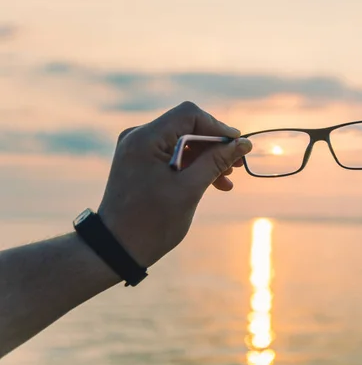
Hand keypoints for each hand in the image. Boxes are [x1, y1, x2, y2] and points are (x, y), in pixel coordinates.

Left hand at [97, 101, 251, 266]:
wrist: (116, 249)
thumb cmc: (151, 223)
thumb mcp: (190, 190)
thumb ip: (217, 162)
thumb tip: (244, 144)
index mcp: (145, 139)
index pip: (189, 115)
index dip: (218, 127)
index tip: (238, 146)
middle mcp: (138, 137)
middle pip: (187, 127)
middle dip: (215, 145)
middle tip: (237, 165)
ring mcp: (138, 150)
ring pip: (182, 142)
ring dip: (207, 158)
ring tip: (227, 179)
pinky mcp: (141, 163)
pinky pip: (173, 155)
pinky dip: (193, 166)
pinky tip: (213, 183)